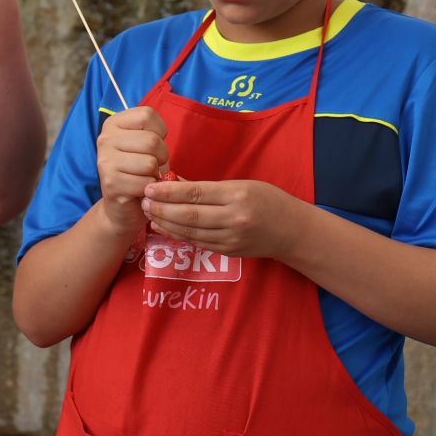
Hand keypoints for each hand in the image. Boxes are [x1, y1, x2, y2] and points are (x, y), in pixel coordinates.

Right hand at [96, 106, 167, 236]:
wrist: (122, 206)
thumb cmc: (139, 171)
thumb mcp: (144, 144)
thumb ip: (152, 132)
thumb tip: (160, 143)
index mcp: (113, 123)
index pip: (147, 115)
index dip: (160, 132)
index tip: (152, 145)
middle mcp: (105, 139)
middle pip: (151, 140)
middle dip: (162, 157)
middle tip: (153, 166)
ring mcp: (105, 161)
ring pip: (150, 162)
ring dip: (156, 174)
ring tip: (146, 177)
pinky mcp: (111, 183)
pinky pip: (146, 183)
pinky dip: (150, 190)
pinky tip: (141, 190)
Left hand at [142, 177, 307, 260]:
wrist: (291, 230)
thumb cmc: (267, 200)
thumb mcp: (243, 184)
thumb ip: (210, 187)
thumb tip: (176, 183)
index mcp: (237, 195)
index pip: (195, 193)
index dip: (169, 192)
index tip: (150, 187)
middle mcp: (233, 218)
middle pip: (188, 215)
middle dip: (162, 208)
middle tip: (144, 201)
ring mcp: (230, 238)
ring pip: (190, 232)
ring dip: (166, 223)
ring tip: (150, 214)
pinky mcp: (228, 252)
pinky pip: (198, 243)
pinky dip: (179, 235)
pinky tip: (165, 227)